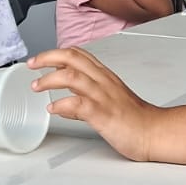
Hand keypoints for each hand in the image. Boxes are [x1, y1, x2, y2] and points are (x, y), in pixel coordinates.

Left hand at [29, 48, 158, 160]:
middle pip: (72, 58)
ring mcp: (103, 96)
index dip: (57, 52)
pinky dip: (62, 105)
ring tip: (36, 86)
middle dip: (47, 57)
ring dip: (49, 79)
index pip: (79, 54)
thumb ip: (85, 98)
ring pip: (72, 76)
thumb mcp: (108, 101)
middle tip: (32, 65)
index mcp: (105, 76)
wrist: (154, 132)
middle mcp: (103, 81)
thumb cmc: (135, 118)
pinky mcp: (103, 114)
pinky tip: (53, 109)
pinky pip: (78, 104)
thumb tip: (64, 103)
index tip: (40, 59)